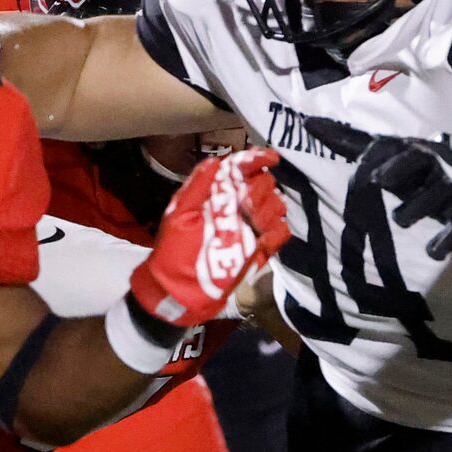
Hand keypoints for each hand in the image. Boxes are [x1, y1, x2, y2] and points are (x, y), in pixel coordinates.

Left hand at [128, 147, 291, 332]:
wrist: (176, 293)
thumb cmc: (173, 252)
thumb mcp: (179, 216)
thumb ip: (197, 187)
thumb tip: (216, 160)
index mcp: (216, 196)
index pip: (241, 170)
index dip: (257, 160)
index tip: (272, 158)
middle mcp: (235, 209)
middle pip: (262, 185)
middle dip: (262, 187)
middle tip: (251, 200)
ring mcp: (247, 230)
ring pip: (274, 207)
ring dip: (272, 208)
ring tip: (259, 218)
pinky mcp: (256, 251)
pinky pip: (278, 236)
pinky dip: (278, 232)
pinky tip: (268, 235)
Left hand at [353, 131, 451, 259]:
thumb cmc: (415, 164)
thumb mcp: (388, 152)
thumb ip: (348, 141)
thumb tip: (308, 124)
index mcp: (413, 150)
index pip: (396, 150)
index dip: (382, 161)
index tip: (364, 175)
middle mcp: (433, 165)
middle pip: (417, 163)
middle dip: (399, 169)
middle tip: (379, 181)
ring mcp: (451, 189)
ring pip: (434, 197)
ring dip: (416, 208)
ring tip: (399, 220)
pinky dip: (447, 240)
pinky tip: (433, 252)